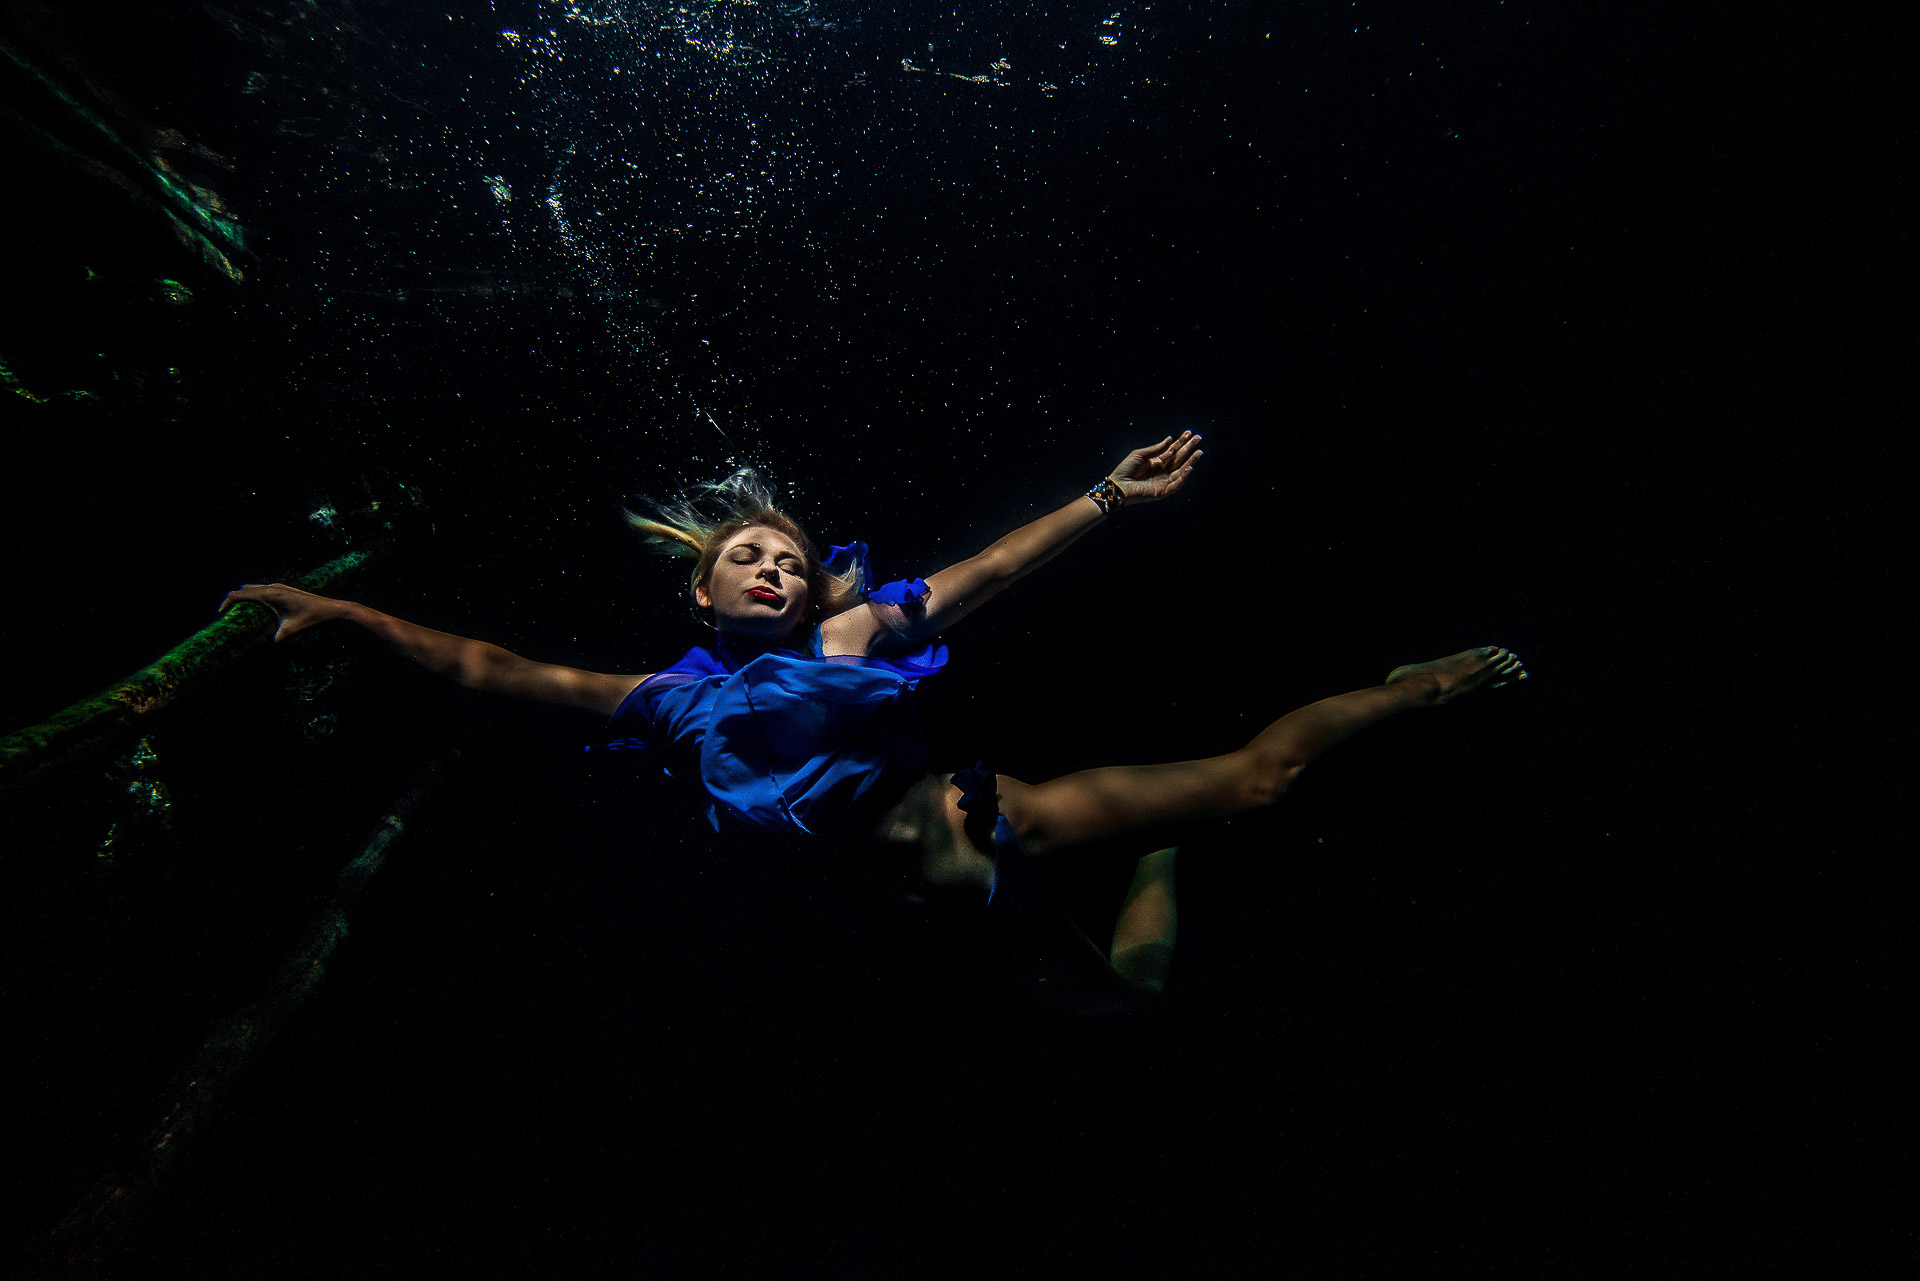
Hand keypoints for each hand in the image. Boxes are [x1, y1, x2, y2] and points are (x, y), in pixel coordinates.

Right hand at [218, 582, 341, 642]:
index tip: (220, 613)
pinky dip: (254, 596)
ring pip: (253, 587)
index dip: (227, 602)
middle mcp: (272, 587)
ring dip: (244, 597)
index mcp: (270, 595)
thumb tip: (267, 645)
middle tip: (227, 615)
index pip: (240, 594)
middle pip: (243, 589)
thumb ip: (277, 637)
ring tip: (238, 612)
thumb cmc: (311, 617)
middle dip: (233, 600)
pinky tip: (256, 608)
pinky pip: (262, 589)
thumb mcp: (291, 629)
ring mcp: (278, 586)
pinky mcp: (283, 588)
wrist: (329, 607)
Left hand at [1108, 430, 1202, 503]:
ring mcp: (1163, 481)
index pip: (1172, 451)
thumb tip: (1170, 439)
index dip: (1181, 442)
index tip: (1189, 433)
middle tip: (1199, 438)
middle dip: (1189, 448)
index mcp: (1157, 462)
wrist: (1117, 485)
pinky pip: (1176, 484)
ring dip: (1191, 462)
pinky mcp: (1162, 491)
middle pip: (1179, 458)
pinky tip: (1189, 467)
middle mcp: (1162, 471)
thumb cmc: (1125, 469)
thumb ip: (1156, 449)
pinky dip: (1183, 477)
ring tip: (1199, 452)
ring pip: (1181, 471)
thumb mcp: (1140, 455)